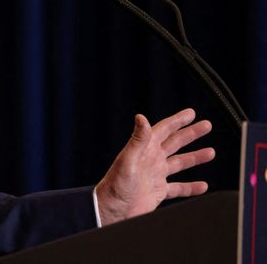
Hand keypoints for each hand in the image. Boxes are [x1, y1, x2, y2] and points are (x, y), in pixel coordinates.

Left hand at [95, 108, 214, 224]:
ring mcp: (155, 175)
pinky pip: (179, 188)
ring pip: (180, 163)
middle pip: (175, 143)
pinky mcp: (158, 192)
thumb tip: (141, 117)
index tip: (191, 113)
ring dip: (195, 157)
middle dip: (191, 134)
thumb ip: (137, 140)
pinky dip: (191, 187)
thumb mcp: (128, 160)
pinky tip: (203, 186)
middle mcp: (151, 160)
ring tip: (211, 152)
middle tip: (207, 125)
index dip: (177, 121)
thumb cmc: (115, 185)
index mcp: (145, 150)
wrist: (112, 210)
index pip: (164, 130)